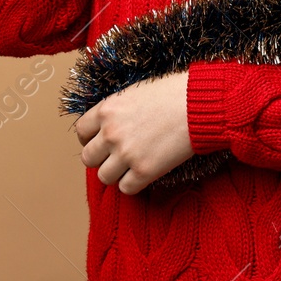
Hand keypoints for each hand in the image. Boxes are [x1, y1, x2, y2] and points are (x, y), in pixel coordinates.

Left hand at [74, 70, 193, 193]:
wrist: (200, 103)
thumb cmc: (174, 92)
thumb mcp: (137, 92)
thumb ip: (119, 110)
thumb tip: (113, 124)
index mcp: (107, 109)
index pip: (81, 131)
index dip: (90, 138)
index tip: (101, 141)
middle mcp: (111, 133)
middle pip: (88, 158)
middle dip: (101, 158)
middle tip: (116, 155)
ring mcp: (126, 153)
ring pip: (103, 177)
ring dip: (116, 173)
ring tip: (131, 165)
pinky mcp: (144, 171)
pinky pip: (125, 189)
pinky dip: (133, 183)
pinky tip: (145, 172)